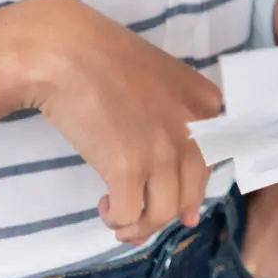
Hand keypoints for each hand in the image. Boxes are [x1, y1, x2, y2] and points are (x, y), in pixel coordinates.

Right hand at [16, 0, 223, 243]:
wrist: (65, 53)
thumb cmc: (107, 61)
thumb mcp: (163, 83)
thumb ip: (180, 131)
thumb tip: (190, 211)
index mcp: (206, 103)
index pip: (211, 163)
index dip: (186, 186)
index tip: (166, 195)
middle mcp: (194, 129)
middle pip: (190, 194)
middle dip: (162, 211)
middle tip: (137, 212)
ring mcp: (163, 150)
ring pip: (163, 213)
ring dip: (139, 224)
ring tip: (118, 213)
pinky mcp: (128, 168)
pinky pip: (131, 215)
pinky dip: (118, 220)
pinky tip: (106, 206)